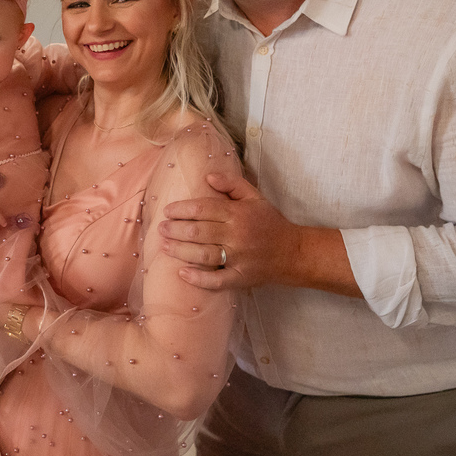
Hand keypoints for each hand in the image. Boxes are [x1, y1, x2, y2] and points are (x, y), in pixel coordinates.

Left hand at [158, 172, 302, 290]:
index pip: (204, 209)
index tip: (168, 211)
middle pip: (199, 232)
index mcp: (238, 214)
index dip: (182, 209)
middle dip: (176, 229)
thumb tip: (208, 175)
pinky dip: (199, 278)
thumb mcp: (255, 197)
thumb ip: (232, 184)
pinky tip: (182, 273)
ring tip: (164, 245)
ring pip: (204, 255)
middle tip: (161, 228)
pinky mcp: (241, 278)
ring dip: (181, 250)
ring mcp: (239, 258)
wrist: (294, 253)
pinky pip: (217, 280)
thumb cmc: (270, 223)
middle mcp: (237, 235)